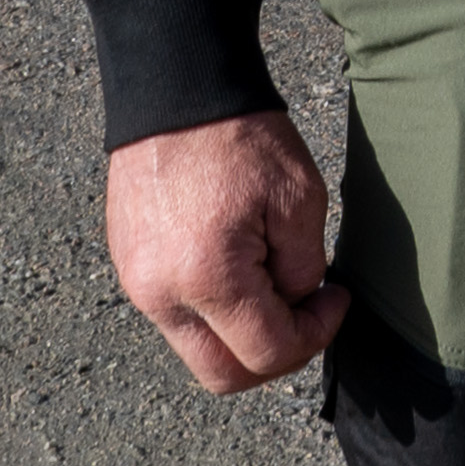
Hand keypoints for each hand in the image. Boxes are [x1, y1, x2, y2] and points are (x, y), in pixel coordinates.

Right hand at [105, 110, 342, 392]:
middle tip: (307, 312)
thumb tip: (297, 308)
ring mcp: (135, 284)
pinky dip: (215, 311)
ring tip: (273, 282)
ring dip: (242, 335)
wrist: (175, 90)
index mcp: (206, 277)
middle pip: (223, 375)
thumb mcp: (299, 202)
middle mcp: (159, 293)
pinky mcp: (128, 269)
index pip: (268, 353)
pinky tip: (241, 268)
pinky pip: (176, 317)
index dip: (316, 336)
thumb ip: (303, 271)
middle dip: (275, 355)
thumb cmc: (242, 137)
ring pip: (198, 350)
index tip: (337, 298)